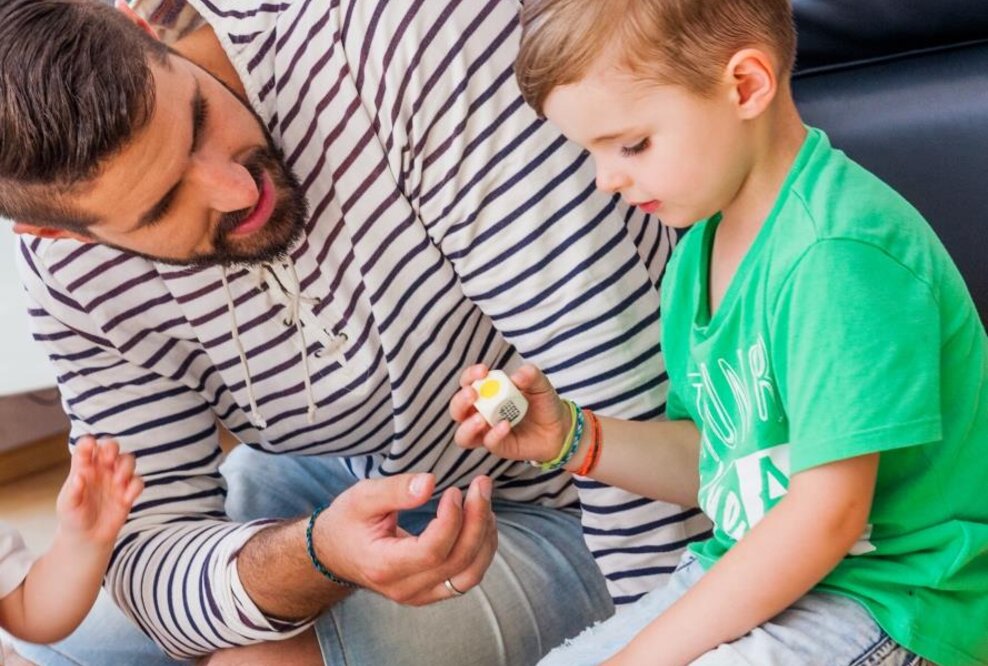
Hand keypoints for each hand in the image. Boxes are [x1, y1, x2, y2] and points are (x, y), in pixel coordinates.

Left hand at [55, 437, 143, 545]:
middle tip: (108, 460)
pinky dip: (135, 487)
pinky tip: (126, 499)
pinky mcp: (128, 493)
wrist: (87, 538)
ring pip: (127, 460)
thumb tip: (79, 476)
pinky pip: (138, 482)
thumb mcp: (67, 506)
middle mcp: (101, 470)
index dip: (89, 443)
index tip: (90, 446)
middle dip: (112, 448)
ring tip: (118, 482)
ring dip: (125, 467)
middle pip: (111, 447)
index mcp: (83, 468)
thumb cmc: (73, 518)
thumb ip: (73, 491)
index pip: (86, 448)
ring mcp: (116, 480)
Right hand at [311, 472, 496, 605]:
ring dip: (485, 538)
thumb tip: (430, 482)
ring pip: (469, 575)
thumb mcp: (361, 497)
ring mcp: (419, 595)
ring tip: (484, 502)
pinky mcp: (430, 593)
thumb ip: (395, 490)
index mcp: (384, 566)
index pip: (432, 550)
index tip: (455, 490)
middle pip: (457, 562)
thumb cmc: (347, 522)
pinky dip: (480, 550)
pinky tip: (480, 522)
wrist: (334, 554)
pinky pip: (466, 578)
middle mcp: (404, 588)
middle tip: (481, 485)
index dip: (452, 520)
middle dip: (477, 520)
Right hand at [450, 364, 571, 463]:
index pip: (468, 382)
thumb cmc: (543, 403)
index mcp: (486, 392)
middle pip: (457, 408)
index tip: (483, 371)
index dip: (470, 375)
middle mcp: (481, 412)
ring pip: (462, 434)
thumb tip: (517, 375)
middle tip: (473, 394)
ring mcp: (487, 432)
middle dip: (460, 401)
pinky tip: (505, 426)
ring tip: (481, 419)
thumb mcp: (540, 384)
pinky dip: (494, 435)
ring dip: (468, 426)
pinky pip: (488, 443)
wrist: (559, 428)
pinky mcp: (497, 447)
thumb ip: (530, 375)